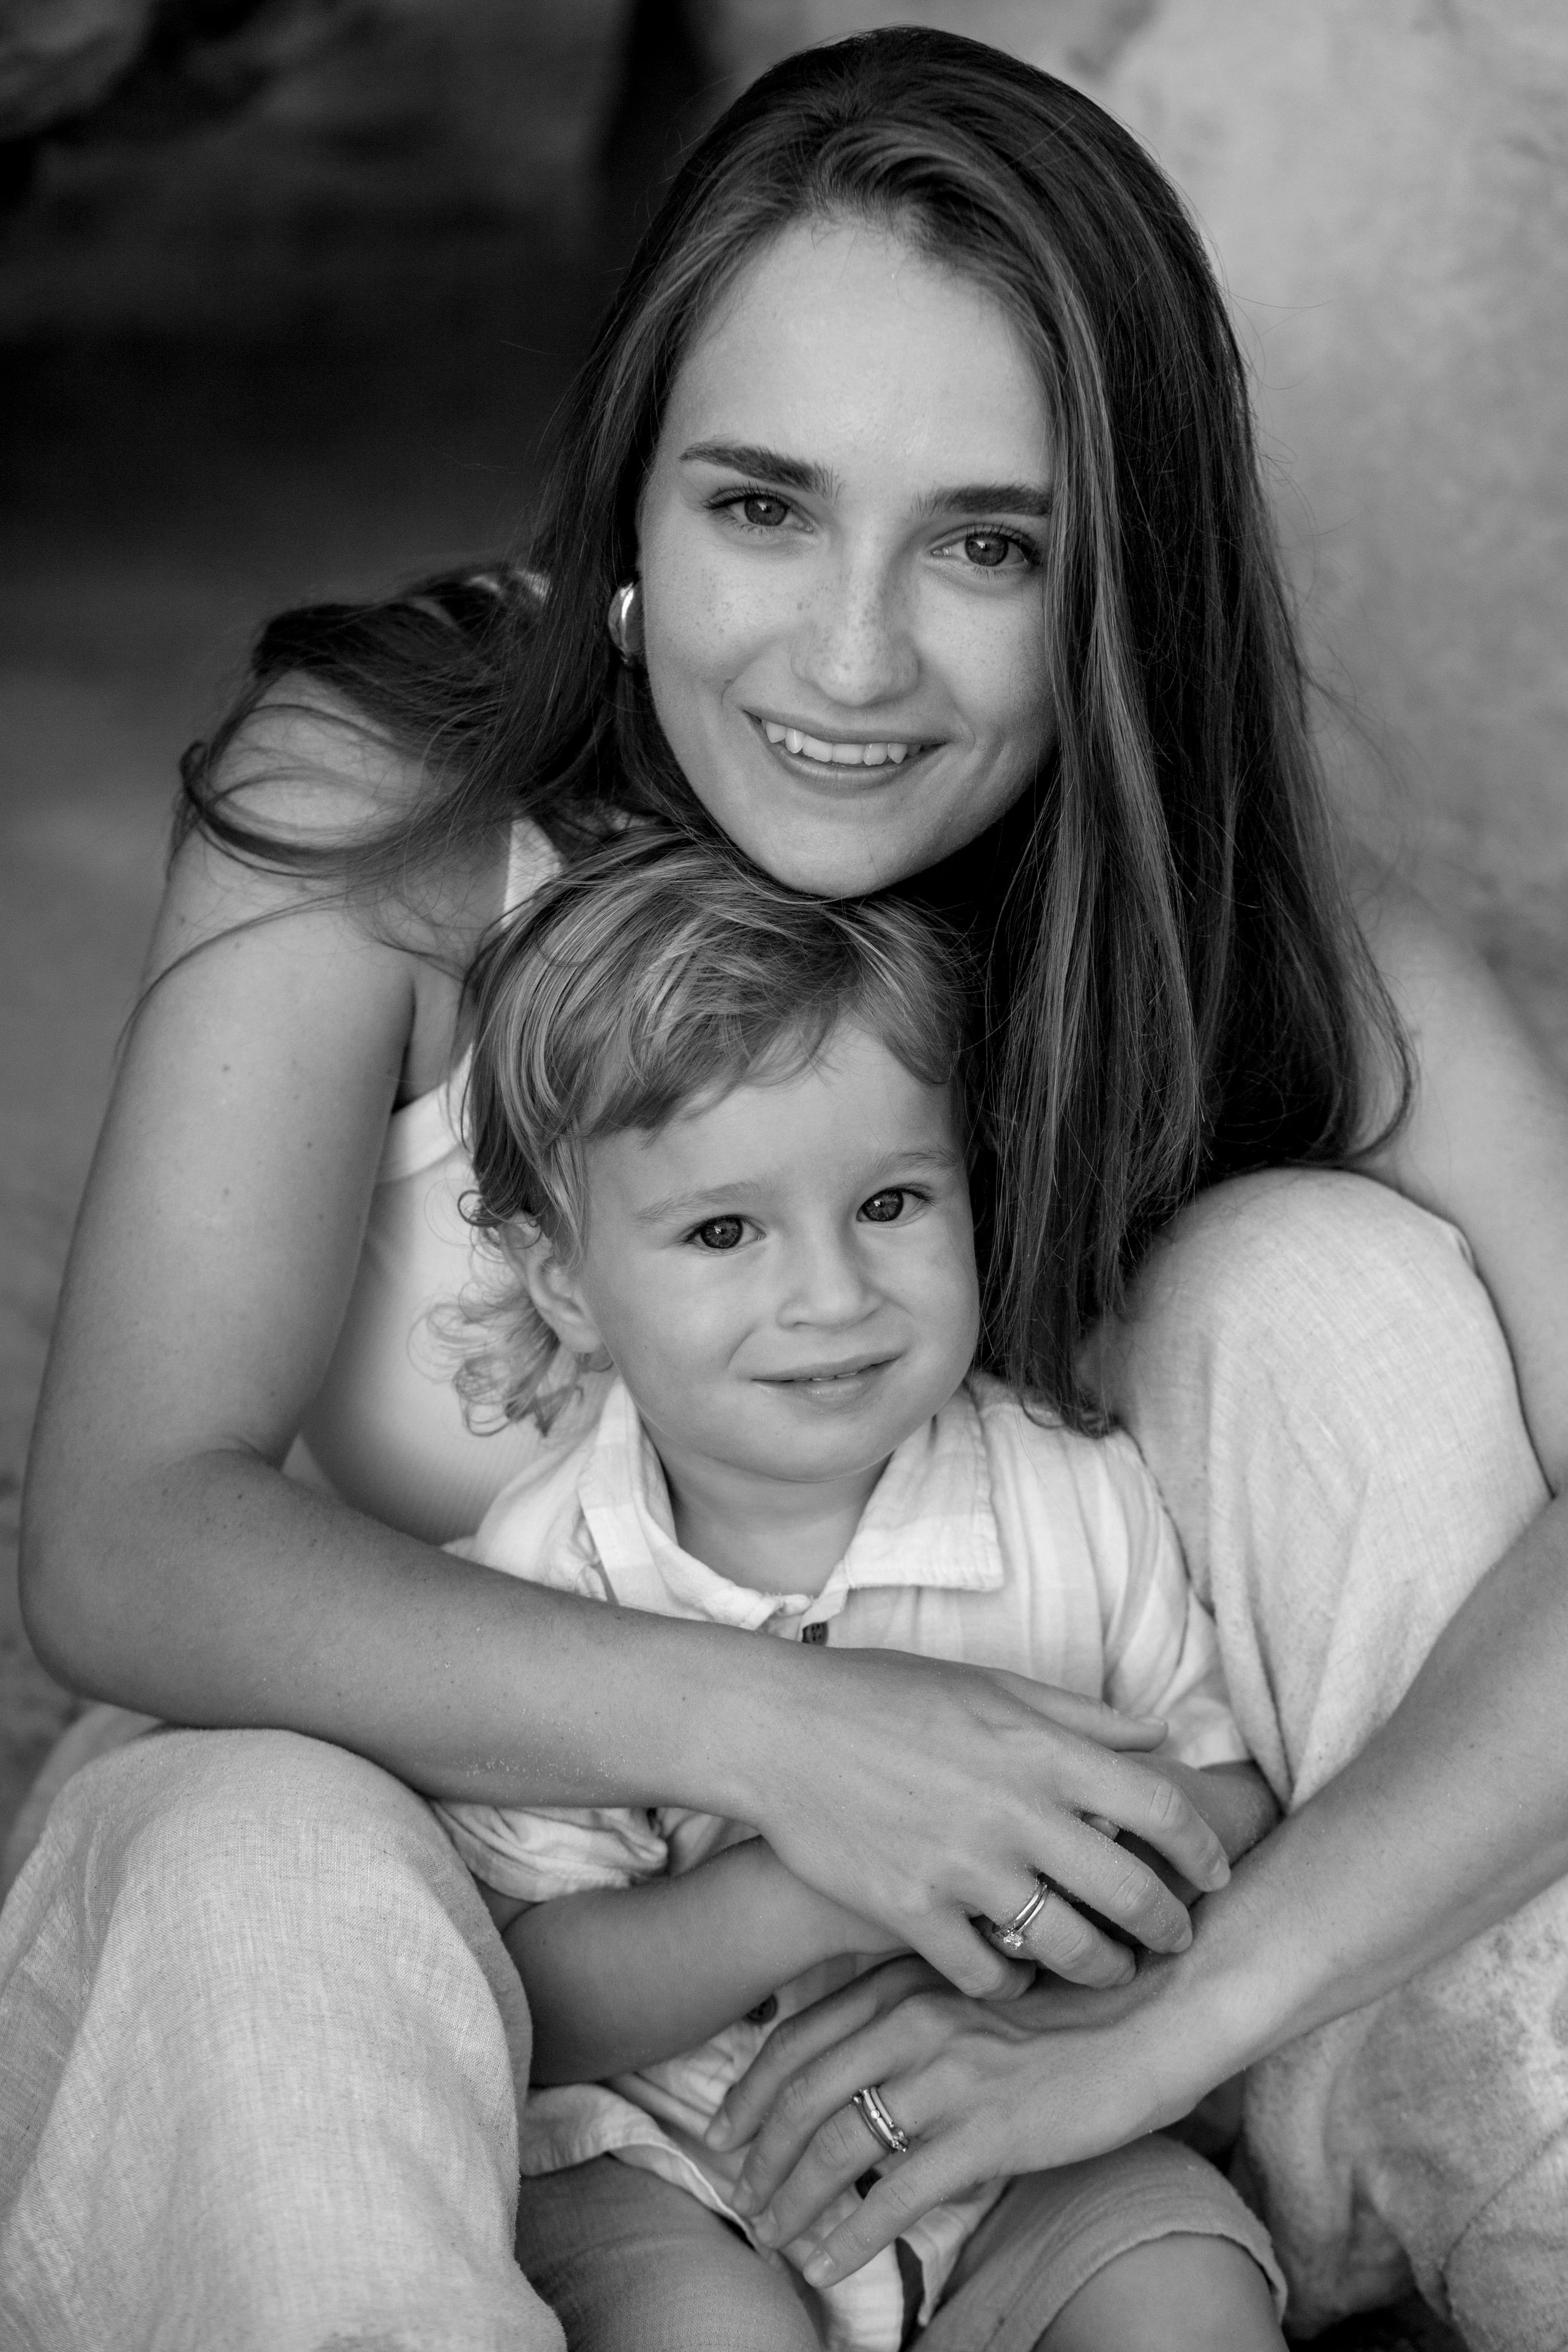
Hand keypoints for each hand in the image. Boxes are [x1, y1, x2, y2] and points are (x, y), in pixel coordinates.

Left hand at [705, 1955, 1187, 2289]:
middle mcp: (911, 2023)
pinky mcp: (986, 2132)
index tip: (724, 2130)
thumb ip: (909, 2014)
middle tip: (739, 2195)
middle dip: (760, 2155)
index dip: (750, 2092)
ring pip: (838, 2148)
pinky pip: (897, 2195)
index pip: (797, 2040)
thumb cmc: (1063, 2004)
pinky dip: (853, 2235)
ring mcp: (947, 2077)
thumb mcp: (968, 1989)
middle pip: (803, 2096)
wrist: (1148, 2012)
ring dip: (794, 2200)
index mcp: (901, 1984)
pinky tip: (831, 2260)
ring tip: (776, 2234)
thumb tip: (858, 2067)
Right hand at [740, 1648, 1230, 1994]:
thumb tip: (1154, 1735)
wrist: (779, 1730)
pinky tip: (1014, 1979)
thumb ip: (1077, 1715)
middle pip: (1131, 1894)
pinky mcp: (911, 1912)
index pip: (1161, 1808)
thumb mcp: (990, 1685)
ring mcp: (963, 1868)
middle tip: (1174, 1941)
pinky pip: (987, 1978)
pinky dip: (1011, 1988)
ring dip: (1102, 1970)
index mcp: (1041, 1749)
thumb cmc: (886, 1696)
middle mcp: (1015, 1811)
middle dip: (1168, 1927)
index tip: (1215, 1873)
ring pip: (1069, 1950)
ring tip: (1107, 1971)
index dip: (1204, 1850)